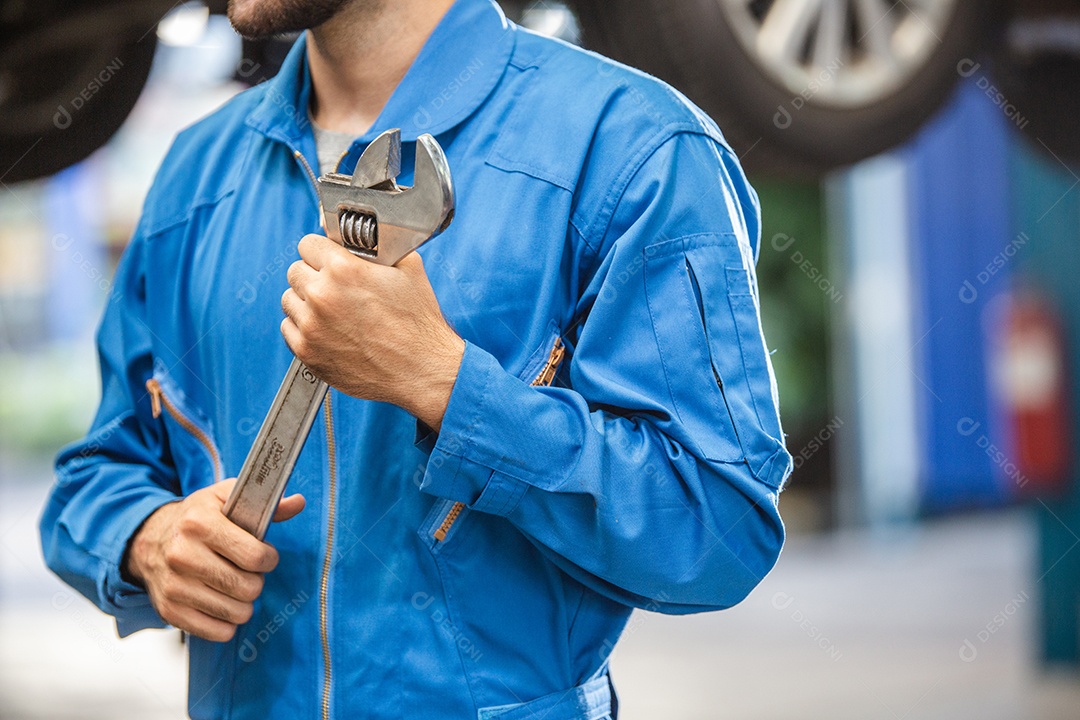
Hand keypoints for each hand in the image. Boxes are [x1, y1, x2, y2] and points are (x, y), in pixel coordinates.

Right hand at [125, 479, 304, 641]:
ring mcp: (174, 586)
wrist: (151, 539)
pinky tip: (222, 602)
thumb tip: (297, 503)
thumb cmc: (197, 518)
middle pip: (248, 588)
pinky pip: (218, 632)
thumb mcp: (227, 499)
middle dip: (257, 580)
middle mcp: (182, 555)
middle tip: (248, 571)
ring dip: (244, 602)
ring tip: (235, 586)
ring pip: (237, 612)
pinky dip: (228, 622)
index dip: (269, 558)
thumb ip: (266, 503)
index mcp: (199, 523)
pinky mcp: (170, 611)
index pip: (254, 556)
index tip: (264, 555)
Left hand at [281, 234, 464, 429]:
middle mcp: (322, 295)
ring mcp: (311, 326)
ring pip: (289, 299)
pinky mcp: (307, 352)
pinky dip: (303, 327)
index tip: (329, 259)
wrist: (421, 370)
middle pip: (295, 270)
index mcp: (343, 269)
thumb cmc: (418, 325)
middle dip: (313, 274)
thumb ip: (381, 248)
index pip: (308, 244)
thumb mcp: (410, 270)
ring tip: (330, 309)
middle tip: (333, 286)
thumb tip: (369, 241)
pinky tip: (326, 329)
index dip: (322, 250)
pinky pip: (288, 328)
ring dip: (305, 301)